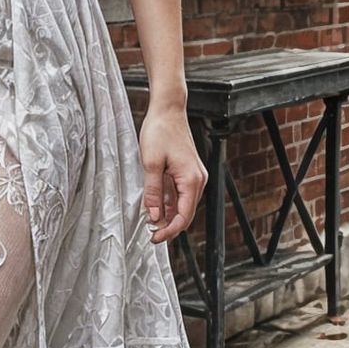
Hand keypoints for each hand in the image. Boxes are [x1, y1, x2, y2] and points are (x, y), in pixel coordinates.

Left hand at [138, 105, 207, 242]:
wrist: (168, 109)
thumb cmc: (160, 131)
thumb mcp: (151, 163)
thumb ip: (153, 192)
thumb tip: (154, 216)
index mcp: (191, 181)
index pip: (184, 217)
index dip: (169, 231)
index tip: (154, 238)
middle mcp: (198, 180)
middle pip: (186, 213)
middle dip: (170, 226)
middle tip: (151, 234)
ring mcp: (194, 175)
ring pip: (183, 204)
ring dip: (169, 215)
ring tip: (151, 223)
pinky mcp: (188, 170)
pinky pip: (180, 193)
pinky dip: (170, 203)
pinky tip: (156, 207)